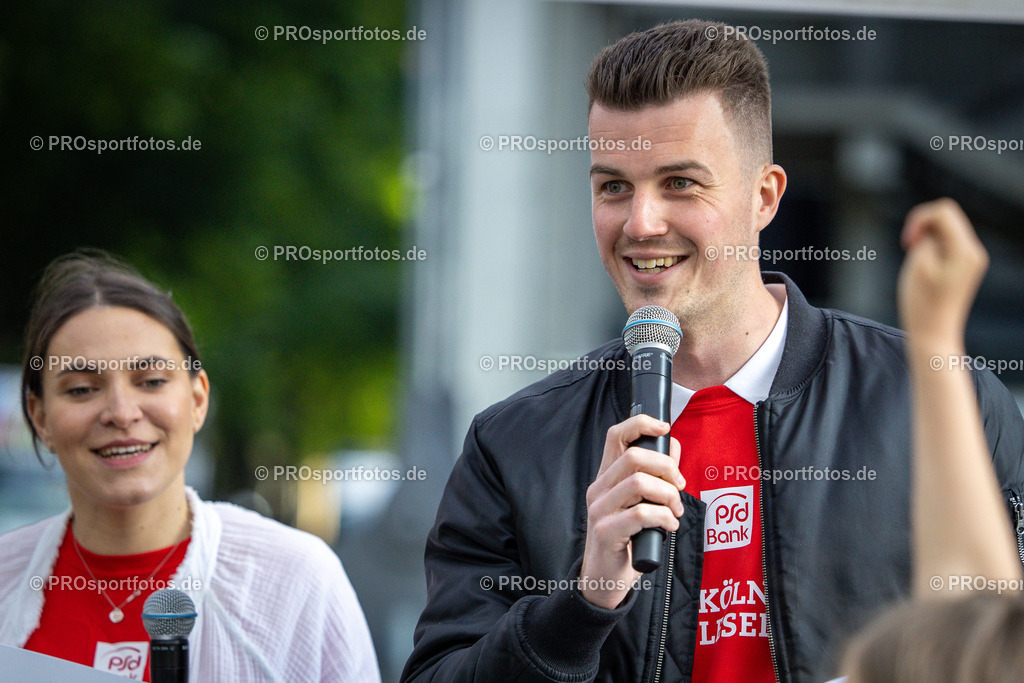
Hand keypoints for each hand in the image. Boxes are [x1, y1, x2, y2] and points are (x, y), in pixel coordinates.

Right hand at [580, 415, 683, 608]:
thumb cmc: (627, 540)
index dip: (640, 423)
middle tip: (679, 486)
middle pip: (633, 456)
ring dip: (668, 496)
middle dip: (666, 467)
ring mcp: (599, 509)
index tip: (665, 428)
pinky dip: (663, 518)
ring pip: (639, 483)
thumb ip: (656, 476)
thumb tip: (674, 447)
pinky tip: (668, 527)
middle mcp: (599, 489)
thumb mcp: (641, 504)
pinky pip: (641, 514)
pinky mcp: (605, 531)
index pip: (615, 435)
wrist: (604, 580)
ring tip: (674, 511)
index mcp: (607, 477)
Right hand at [897, 198, 988, 349]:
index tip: (907, 240)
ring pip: (945, 230)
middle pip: (947, 217)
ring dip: (925, 238)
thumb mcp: (918, 263)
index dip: (919, 218)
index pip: (943, 211)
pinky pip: (946, 244)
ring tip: (915, 259)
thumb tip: (929, 230)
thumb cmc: (923, 305)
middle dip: (922, 227)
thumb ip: (925, 238)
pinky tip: (922, 265)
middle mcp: (973, 252)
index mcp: (965, 250)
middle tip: (908, 247)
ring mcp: (970, 260)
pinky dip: (930, 247)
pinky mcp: (962, 267)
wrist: (932, 333)